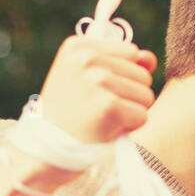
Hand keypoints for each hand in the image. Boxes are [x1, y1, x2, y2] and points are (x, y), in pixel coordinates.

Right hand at [38, 35, 157, 147]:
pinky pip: (142, 116)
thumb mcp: (88, 78)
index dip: (123, 77)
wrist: (45, 150)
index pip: (132, 53)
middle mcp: (86, 58)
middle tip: (98, 109)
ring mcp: (97, 80)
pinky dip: (129, 129)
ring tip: (101, 119)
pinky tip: (106, 130)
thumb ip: (122, 63)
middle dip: (129, 96)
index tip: (95, 91)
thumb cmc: (70, 114)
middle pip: (143, 75)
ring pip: (146, 96)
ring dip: (130, 113)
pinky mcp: (108, 106)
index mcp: (78, 46)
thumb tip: (150, 58)